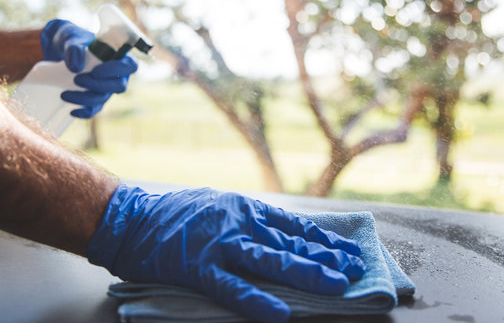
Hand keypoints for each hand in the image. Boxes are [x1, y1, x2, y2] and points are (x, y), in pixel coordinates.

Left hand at [41, 19, 136, 117]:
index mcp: (118, 56)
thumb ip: (73, 47)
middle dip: (98, 86)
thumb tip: (75, 67)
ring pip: (104, 98)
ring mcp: (106, 87)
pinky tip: (71, 110)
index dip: (116, 70)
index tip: (96, 71)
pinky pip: (95, 109)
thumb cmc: (71, 39)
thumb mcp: (70, 36)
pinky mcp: (95, 97)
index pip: (130, 66)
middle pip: (119, 86)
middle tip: (77, 79)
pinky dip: (85, 112)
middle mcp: (116, 74)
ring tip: (64, 94)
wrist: (59, 49)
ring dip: (86, 99)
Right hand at [87, 186, 365, 322]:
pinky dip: (256, 299)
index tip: (348, 251)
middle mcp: (239, 222)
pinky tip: (279, 312)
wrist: (133, 216)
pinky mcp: (198, 267)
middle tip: (356, 269)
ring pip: (270, 260)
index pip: (294, 226)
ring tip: (335, 285)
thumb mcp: (221, 206)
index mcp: (246, 209)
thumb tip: (282, 234)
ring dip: (305, 272)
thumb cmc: (179, 214)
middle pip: (290, 242)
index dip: (323, 240)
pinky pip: (232, 286)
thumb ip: (250, 220)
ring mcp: (220, 244)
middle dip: (326, 257)